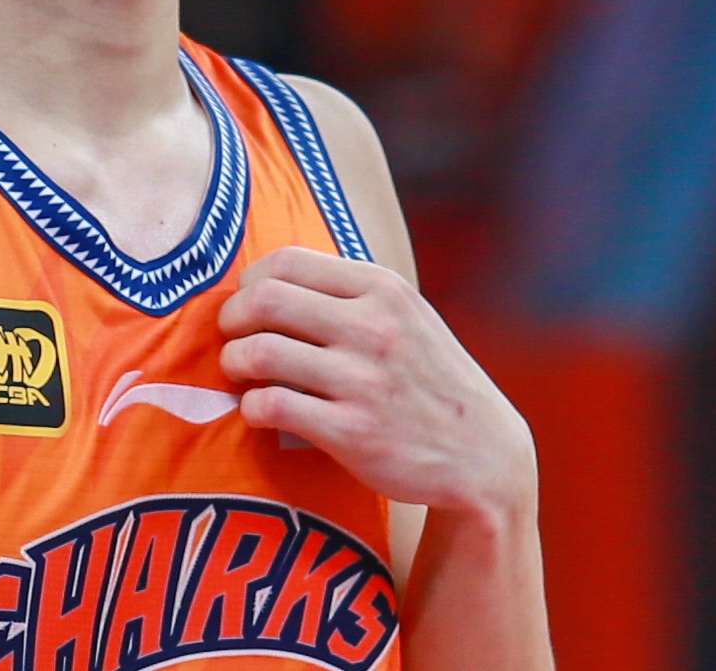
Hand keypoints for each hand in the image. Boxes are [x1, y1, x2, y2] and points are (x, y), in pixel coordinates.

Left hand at [217, 245, 536, 524]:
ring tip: (240, 372)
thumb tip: (270, 281)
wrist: (483, 454)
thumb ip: (351, 295)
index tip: (247, 302)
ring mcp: (362, 381)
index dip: (251, 281)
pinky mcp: (352, 432)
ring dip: (234, 362)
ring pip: (260, 352)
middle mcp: (373, 328)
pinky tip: (260, 410)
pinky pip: (272, 405)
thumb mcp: (407, 317)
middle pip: (264, 300)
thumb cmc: (431, 380)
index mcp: (383, 290)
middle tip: (232, 337)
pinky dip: (252, 406)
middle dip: (233, 318)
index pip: (287, 262)